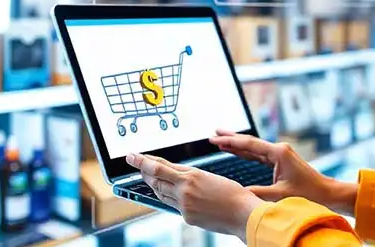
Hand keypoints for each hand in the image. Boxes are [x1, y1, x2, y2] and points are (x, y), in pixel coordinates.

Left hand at [126, 153, 262, 240]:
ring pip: (161, 193)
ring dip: (154, 185)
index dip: (142, 161)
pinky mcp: (187, 217)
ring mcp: (184, 205)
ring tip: (150, 178)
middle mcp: (184, 190)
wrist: (242, 212)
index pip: (159, 167)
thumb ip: (190, 178)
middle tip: (137, 165)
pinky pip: (173, 206)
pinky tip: (173, 195)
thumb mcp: (209, 177)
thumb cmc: (231, 193)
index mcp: (191, 175)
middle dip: (144, 172)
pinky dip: (171, 199)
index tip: (131, 156)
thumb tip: (175, 179)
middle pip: (155, 180)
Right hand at [209, 130, 357, 215]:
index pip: (249, 145)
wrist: (326, 193)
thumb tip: (238, 192)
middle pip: (250, 142)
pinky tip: (237, 151)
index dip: (231, 142)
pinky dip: (246, 153)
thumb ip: (258, 192)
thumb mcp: (280, 195)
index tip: (215, 138)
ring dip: (237, 145)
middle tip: (213, 133)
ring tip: (220, 140)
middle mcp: (279, 150)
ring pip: (254, 148)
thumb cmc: (308, 193)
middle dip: (231, 138)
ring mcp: (280, 155)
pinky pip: (259, 155)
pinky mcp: (281, 161)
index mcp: (279, 153)